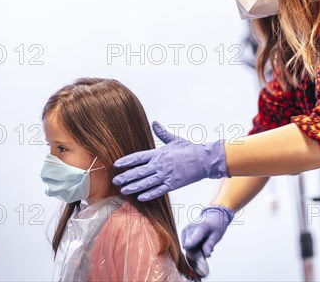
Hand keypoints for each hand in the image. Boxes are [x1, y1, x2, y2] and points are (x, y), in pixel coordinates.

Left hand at [112, 121, 228, 200]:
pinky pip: (158, 190)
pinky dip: (149, 194)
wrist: (204, 159)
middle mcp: (160, 164)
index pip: (138, 157)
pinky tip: (140, 197)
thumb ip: (162, 133)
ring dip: (133, 187)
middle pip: (138, 171)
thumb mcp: (174, 139)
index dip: (126, 161)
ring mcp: (166, 175)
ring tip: (123, 190)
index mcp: (159, 153)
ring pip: (146, 182)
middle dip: (126, 177)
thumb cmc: (190, 149)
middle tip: (115, 181)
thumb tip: (155, 123)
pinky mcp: (173, 184)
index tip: (116, 165)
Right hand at [182, 205, 234, 257]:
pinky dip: (192, 246)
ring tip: (204, 245)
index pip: (191, 242)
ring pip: (186, 247)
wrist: (213, 215)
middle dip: (196, 253)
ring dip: (194, 250)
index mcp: (200, 227)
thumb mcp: (217, 235)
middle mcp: (190, 227)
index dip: (193, 253)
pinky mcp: (184, 232)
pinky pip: (186, 244)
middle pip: (188, 247)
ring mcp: (186, 229)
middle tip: (206, 251)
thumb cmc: (216, 225)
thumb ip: (210, 245)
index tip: (200, 256)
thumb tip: (205, 255)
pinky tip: (199, 243)